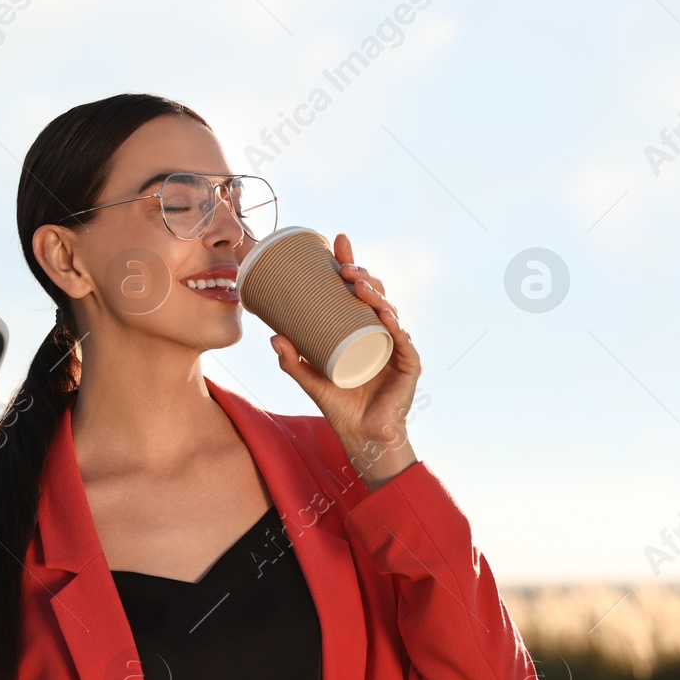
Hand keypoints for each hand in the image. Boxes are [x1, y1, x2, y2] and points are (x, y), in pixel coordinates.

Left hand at [269, 232, 421, 488]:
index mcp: (359, 328)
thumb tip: (272, 335)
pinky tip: (385, 315)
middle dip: (361, 274)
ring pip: (389, 310)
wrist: (362, 438)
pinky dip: (394, 326)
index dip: (349, 264)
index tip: (337, 242)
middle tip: (343, 267)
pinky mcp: (407, 365)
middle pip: (374, 294)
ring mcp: (395, 347)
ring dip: (375, 294)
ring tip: (357, 286)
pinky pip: (402, 341)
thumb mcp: (310, 380)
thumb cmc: (341, 407)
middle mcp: (379, 332)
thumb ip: (291, 361)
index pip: (356, 289)